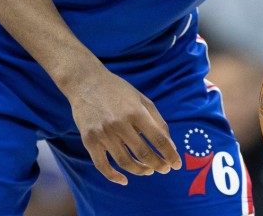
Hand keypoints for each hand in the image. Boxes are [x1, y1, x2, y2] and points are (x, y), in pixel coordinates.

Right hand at [64, 66, 182, 184]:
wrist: (85, 82)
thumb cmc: (118, 90)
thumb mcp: (142, 99)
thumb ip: (158, 121)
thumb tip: (170, 146)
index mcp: (136, 111)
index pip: (159, 139)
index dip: (170, 154)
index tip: (177, 164)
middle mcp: (120, 123)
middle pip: (144, 153)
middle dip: (158, 165)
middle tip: (165, 169)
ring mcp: (103, 133)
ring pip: (125, 162)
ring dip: (140, 171)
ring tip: (148, 171)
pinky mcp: (89, 140)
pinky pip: (102, 165)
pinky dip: (113, 177)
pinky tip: (124, 180)